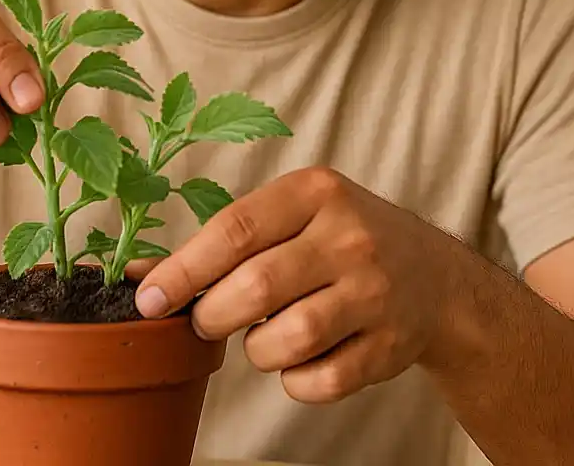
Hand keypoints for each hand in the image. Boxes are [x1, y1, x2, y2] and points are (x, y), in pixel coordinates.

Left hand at [135, 167, 466, 402]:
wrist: (437, 279)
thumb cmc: (339, 242)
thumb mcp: (292, 216)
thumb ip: (221, 242)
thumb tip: (136, 276)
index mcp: (316, 192)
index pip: (235, 228)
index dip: (184, 268)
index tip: (150, 298)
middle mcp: (350, 237)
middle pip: (255, 287)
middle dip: (213, 315)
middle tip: (207, 321)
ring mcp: (375, 292)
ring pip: (288, 339)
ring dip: (257, 351)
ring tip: (262, 337)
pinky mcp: (390, 346)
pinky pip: (320, 381)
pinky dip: (296, 381)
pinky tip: (302, 360)